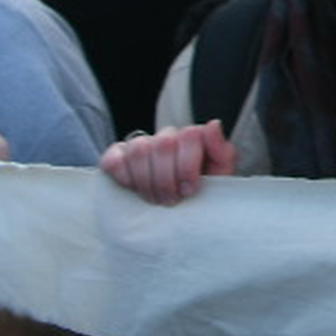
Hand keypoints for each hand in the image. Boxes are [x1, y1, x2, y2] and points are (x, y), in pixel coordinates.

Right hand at [99, 121, 236, 206]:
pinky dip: (123, 177)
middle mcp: (167, 137)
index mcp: (193, 137)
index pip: (189, 135)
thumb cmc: (201, 192)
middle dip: (167, 179)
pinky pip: (113, 160)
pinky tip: (133, 189)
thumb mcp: (220, 176)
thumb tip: (213, 125)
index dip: (187, 166)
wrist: (178, 210)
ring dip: (147, 182)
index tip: (189, 190)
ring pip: (139, 151)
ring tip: (154, 199)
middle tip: (171, 200)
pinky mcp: (117, 156)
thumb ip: (222, 151)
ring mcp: (141, 144)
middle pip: (163, 145)